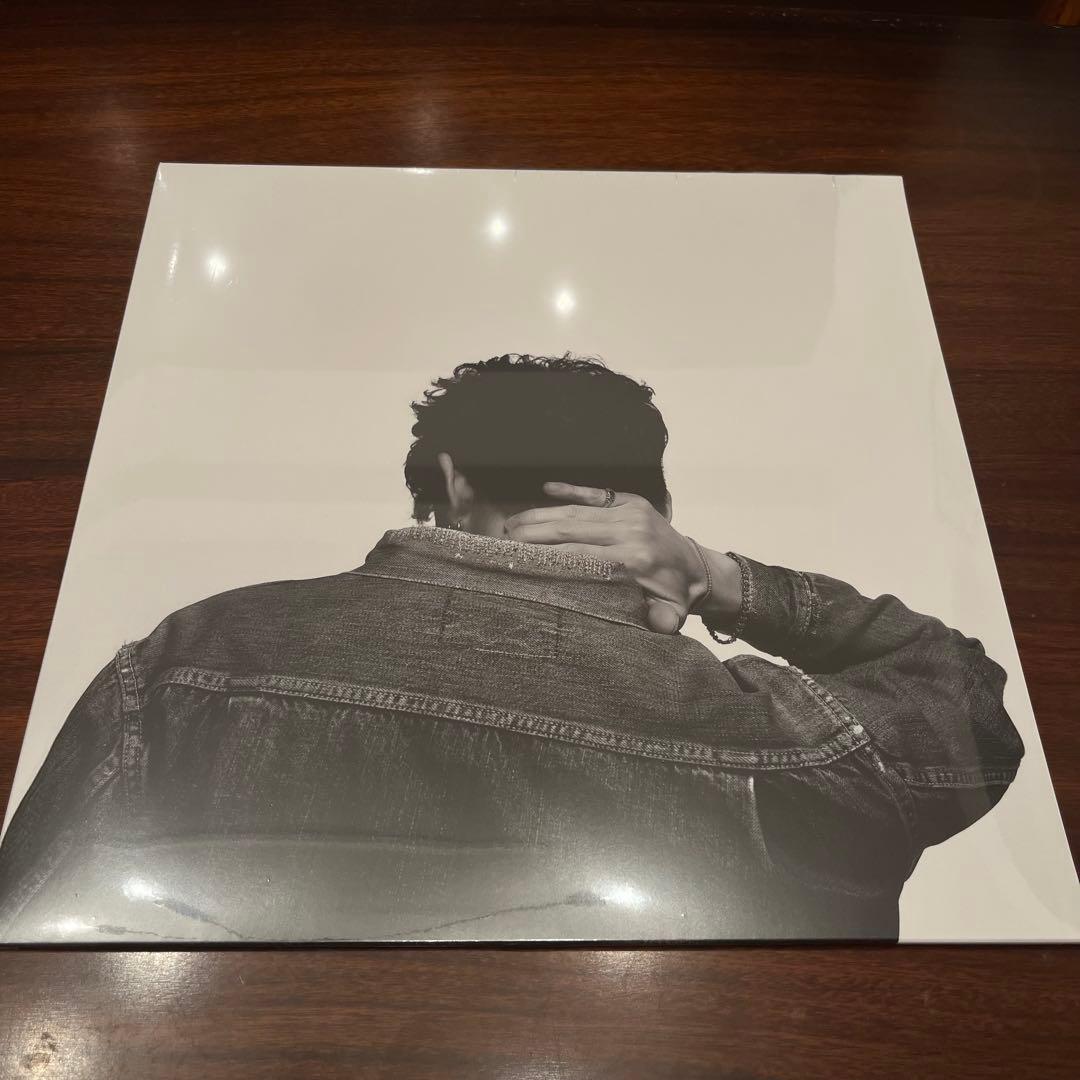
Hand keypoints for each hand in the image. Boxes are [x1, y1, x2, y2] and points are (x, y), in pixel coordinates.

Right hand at [505, 482, 730, 634]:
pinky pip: (596, 493)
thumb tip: (652, 623)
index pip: (580, 555)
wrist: (699, 569)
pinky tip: (546, 488)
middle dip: (535, 533)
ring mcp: (631, 512)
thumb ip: (658, 620)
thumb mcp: (668, 615)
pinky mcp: (632, 501)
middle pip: (572, 529)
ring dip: (542, 514)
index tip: (519, 559)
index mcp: (635, 560)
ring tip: (514, 523)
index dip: (547, 556)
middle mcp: (631, 531)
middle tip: (505, 539)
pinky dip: (570, 490)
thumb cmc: (673, 596)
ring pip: (577, 511)